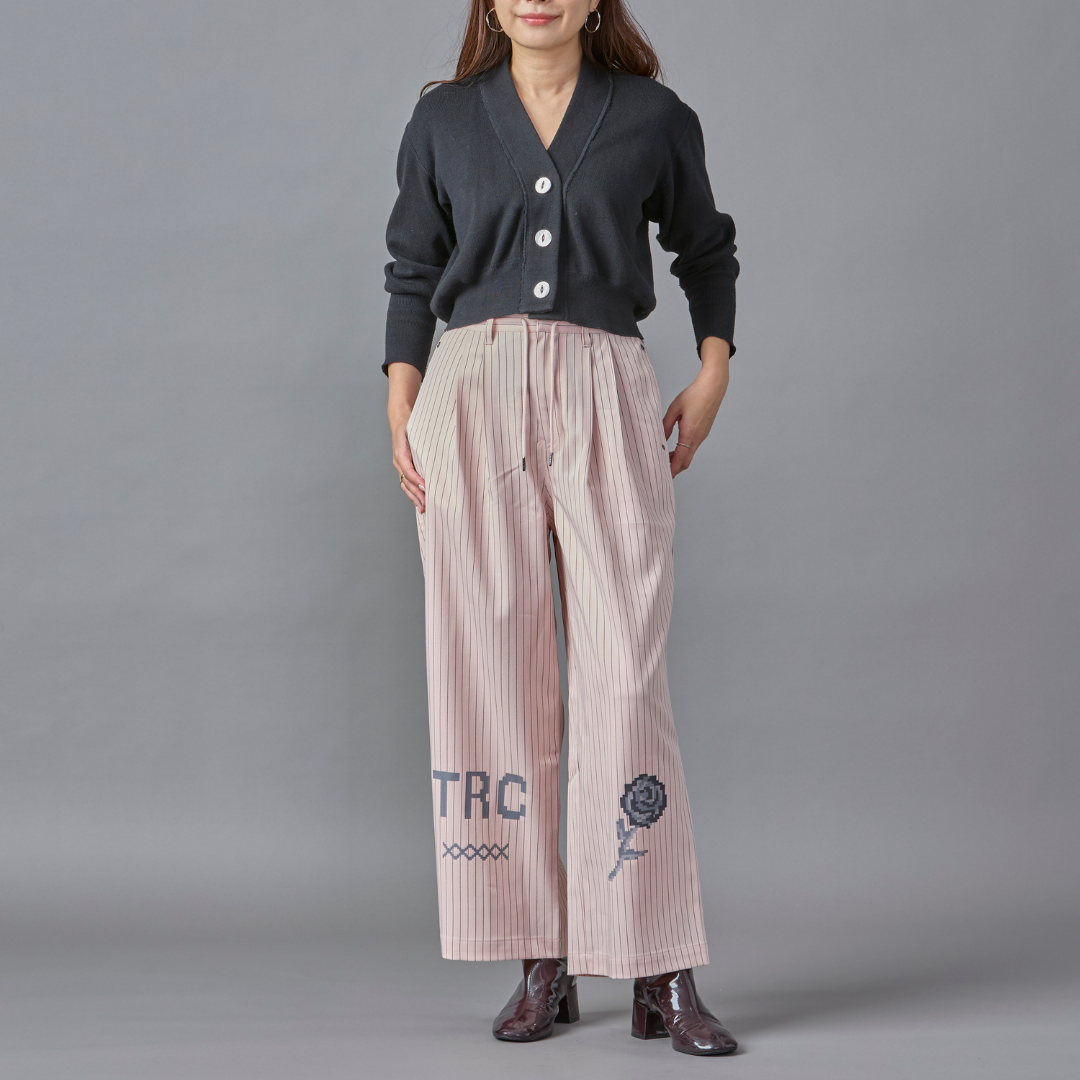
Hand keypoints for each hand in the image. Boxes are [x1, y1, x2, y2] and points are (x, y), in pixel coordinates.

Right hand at [387, 361, 425, 512]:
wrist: (401, 419)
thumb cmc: (411, 424)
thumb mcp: (417, 430)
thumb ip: (424, 440)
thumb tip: (439, 446)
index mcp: (401, 452)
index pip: (408, 470)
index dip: (417, 480)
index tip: (426, 488)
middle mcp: (399, 461)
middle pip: (407, 482)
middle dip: (416, 495)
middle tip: (427, 505)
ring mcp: (400, 466)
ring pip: (406, 486)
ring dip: (414, 498)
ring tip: (423, 509)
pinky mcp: (404, 467)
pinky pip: (407, 483)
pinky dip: (413, 494)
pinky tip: (420, 501)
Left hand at [662, 336, 729, 477]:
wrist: (714, 387)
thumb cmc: (695, 394)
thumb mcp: (675, 408)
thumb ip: (665, 425)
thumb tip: (660, 439)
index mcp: (690, 432)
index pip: (681, 458)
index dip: (672, 469)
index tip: (664, 477)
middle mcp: (698, 437)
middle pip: (686, 461)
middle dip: (674, 468)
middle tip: (661, 470)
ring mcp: (703, 436)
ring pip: (690, 454)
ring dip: (679, 459)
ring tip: (665, 458)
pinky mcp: (704, 432)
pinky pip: (693, 447)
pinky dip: (684, 452)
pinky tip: (675, 448)